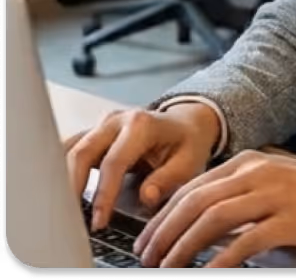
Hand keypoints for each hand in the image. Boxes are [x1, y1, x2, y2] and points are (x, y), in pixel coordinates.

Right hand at [64, 104, 220, 231]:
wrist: (186, 123)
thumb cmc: (187, 143)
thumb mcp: (189, 162)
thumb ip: (168, 179)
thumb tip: (146, 196)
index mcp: (142, 124)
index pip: (114, 162)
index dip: (104, 194)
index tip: (99, 221)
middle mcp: (118, 120)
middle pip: (83, 153)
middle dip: (72, 188)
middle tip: (71, 219)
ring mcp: (103, 125)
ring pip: (71, 150)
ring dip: (63, 179)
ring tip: (64, 210)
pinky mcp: (94, 133)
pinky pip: (70, 149)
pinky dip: (61, 170)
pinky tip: (61, 192)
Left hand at [133, 151, 295, 268]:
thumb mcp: (275, 184)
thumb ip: (242, 196)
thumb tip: (203, 224)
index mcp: (250, 161)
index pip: (193, 186)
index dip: (163, 215)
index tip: (146, 240)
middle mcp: (257, 171)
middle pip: (195, 200)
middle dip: (163, 232)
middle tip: (145, 258)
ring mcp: (273, 193)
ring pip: (212, 218)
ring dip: (182, 247)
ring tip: (166, 269)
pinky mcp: (290, 219)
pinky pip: (245, 241)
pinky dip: (220, 260)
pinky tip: (208, 274)